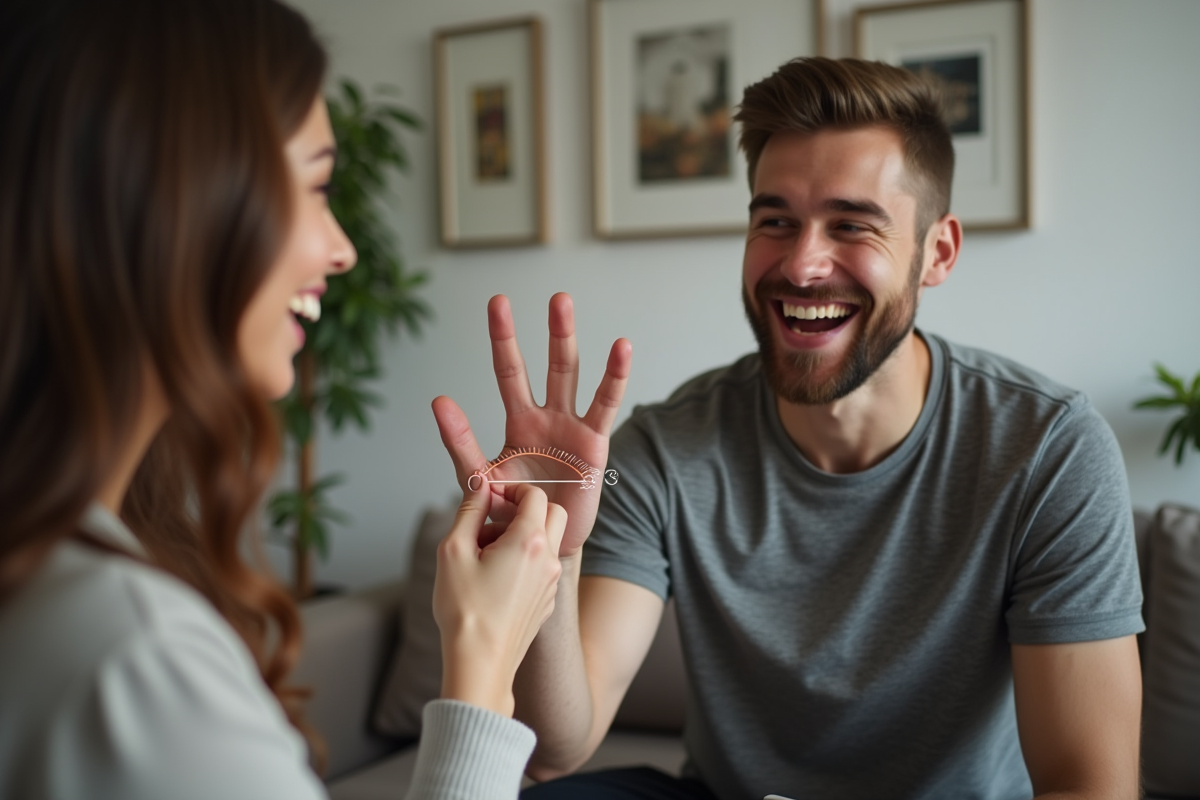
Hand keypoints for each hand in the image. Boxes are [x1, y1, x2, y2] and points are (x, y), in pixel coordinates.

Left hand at [432, 293, 630, 557]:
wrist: (541, 547)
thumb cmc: (510, 513)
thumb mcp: (479, 479)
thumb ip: (461, 443)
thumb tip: (439, 400)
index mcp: (519, 422)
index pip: (510, 371)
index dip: (504, 338)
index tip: (499, 302)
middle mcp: (548, 416)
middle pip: (548, 364)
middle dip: (552, 330)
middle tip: (556, 294)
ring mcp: (573, 427)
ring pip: (572, 375)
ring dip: (570, 340)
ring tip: (568, 306)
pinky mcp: (594, 445)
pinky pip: (604, 405)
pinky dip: (613, 377)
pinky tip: (620, 348)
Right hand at [432, 480, 565, 716]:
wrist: (480, 664)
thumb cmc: (465, 611)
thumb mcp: (453, 550)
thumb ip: (469, 511)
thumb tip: (479, 487)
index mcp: (529, 541)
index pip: (536, 495)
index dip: (512, 489)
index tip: (492, 497)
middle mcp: (548, 560)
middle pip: (554, 514)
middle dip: (527, 509)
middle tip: (495, 520)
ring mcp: (551, 583)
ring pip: (549, 542)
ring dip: (525, 536)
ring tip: (487, 554)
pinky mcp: (547, 602)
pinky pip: (543, 568)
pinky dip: (526, 561)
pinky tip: (495, 579)